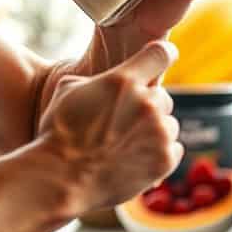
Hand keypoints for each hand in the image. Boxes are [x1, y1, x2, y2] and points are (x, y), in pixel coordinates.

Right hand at [36, 40, 181, 213]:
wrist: (61, 178)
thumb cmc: (58, 132)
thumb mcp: (67, 89)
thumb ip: (96, 78)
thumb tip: (105, 79)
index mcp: (124, 81)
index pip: (160, 54)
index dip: (162, 54)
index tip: (162, 57)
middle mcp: (147, 104)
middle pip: (162, 96)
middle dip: (147, 104)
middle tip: (125, 120)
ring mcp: (159, 134)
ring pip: (168, 123)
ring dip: (154, 130)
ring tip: (126, 142)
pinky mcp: (165, 161)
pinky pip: (174, 148)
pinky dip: (159, 152)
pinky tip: (135, 156)